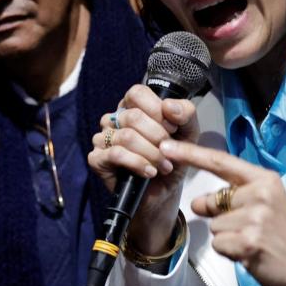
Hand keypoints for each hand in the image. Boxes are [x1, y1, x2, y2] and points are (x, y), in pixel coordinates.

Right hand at [85, 84, 198, 255]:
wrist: (164, 193)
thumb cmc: (172, 159)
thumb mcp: (188, 134)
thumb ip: (185, 114)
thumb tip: (169, 105)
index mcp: (132, 107)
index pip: (137, 93)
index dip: (157, 110)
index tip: (172, 128)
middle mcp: (114, 119)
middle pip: (134, 116)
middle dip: (158, 137)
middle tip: (169, 152)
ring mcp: (103, 138)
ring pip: (126, 136)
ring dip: (151, 154)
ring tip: (164, 166)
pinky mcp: (97, 159)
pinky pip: (116, 154)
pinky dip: (138, 163)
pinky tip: (149, 172)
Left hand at [169, 141, 285, 285]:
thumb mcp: (265, 206)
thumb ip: (231, 198)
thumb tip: (196, 202)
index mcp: (264, 179)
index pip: (220, 161)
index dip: (190, 153)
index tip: (166, 145)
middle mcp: (259, 194)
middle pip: (212, 201)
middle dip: (221, 218)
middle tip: (252, 230)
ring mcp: (254, 218)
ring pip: (214, 227)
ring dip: (228, 239)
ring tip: (256, 242)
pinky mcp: (249, 241)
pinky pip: (219, 244)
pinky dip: (230, 253)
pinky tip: (252, 254)